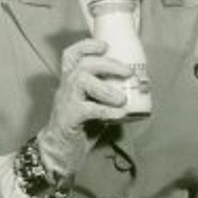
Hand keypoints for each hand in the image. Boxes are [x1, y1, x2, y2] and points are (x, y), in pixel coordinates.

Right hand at [37, 37, 130, 174]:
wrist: (59, 151)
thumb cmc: (80, 125)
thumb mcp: (94, 103)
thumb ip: (108, 93)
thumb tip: (138, 87)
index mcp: (71, 80)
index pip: (72, 55)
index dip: (87, 46)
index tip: (105, 46)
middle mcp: (66, 86)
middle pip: (83, 64)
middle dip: (108, 64)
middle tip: (129, 72)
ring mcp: (65, 101)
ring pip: (82, 81)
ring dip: (106, 88)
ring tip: (123, 98)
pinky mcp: (68, 118)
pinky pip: (87, 109)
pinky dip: (106, 109)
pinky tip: (120, 113)